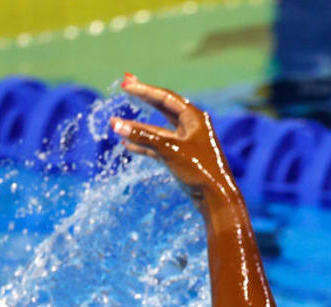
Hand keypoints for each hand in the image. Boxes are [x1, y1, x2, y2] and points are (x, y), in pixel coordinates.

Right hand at [110, 74, 241, 211]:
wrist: (215, 197)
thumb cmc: (199, 169)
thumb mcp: (169, 150)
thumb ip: (143, 137)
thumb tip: (116, 126)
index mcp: (194, 118)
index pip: (166, 98)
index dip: (145, 90)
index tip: (126, 85)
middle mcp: (190, 126)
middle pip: (162, 108)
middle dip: (143, 100)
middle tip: (125, 87)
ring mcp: (185, 142)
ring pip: (157, 130)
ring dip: (138, 128)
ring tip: (115, 124)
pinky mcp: (180, 157)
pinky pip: (158, 146)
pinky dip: (144, 145)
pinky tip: (127, 145)